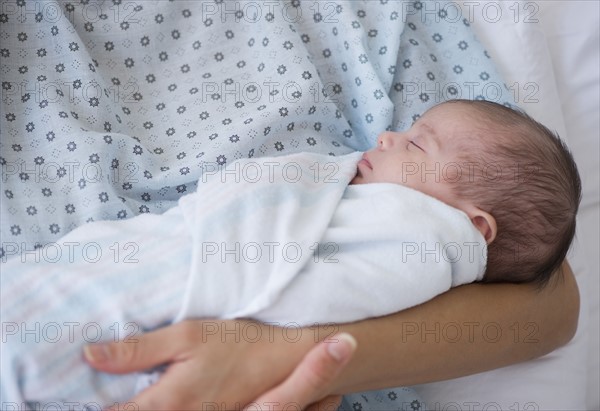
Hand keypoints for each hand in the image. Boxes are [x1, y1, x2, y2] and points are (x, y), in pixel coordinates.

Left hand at [84, 320, 355, 409]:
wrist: (288, 358)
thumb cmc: (238, 342)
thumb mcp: (188, 334)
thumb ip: (138, 349)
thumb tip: (91, 355)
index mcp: (168, 402)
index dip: (93, 410)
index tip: (77, 400)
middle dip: (119, 408)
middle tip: (108, 397)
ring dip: (141, 408)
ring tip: (134, 398)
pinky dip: (164, 409)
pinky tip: (169, 398)